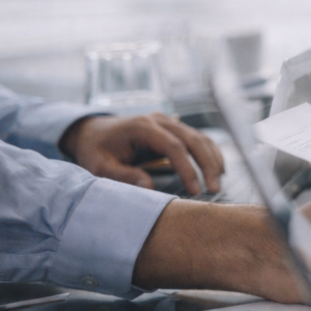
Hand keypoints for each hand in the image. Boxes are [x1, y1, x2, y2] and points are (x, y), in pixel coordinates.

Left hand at [60, 114, 224, 194]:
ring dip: (213, 158)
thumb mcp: (100, 167)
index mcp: (142, 127)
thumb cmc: (96, 150)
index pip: (174, 146)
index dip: (187, 168)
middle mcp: (160, 120)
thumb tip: (150, 188)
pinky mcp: (173, 128)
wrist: (92, 131)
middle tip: (215, 188)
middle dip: (207, 164)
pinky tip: (217, 168)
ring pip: (200, 137)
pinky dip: (210, 153)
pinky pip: (198, 138)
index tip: (195, 190)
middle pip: (193, 139)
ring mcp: (169, 121)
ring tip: (218, 181)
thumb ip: (124, 177)